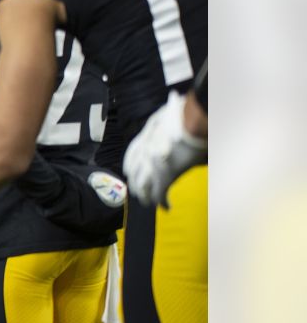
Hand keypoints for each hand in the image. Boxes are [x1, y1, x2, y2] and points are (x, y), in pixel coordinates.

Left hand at [125, 91, 206, 208]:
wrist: (192, 121)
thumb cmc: (185, 116)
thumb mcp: (169, 117)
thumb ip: (167, 126)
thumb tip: (172, 121)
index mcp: (144, 138)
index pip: (131, 156)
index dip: (131, 167)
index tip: (129, 173)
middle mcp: (143, 153)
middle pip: (134, 174)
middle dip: (136, 185)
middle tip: (140, 193)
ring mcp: (152, 165)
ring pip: (143, 186)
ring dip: (146, 196)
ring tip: (150, 202)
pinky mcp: (165, 176)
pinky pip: (160, 194)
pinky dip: (162, 202)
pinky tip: (166, 207)